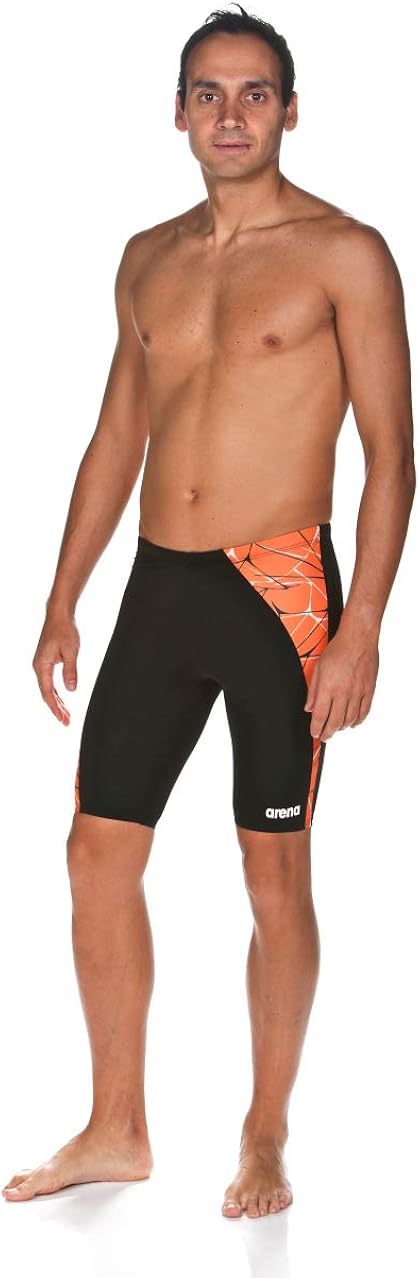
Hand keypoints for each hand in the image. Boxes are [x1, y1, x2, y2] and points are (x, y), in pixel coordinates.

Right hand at [32, 608, 79, 724]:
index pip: (48, 693)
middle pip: (47, 694)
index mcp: (42, 666)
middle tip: (66, 722)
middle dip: (56, 709)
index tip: (63, 719)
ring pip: (48, 689)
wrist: (59, 615)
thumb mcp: (71, 651)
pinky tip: (62, 700)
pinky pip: (50, 682)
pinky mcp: (47, 662)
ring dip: (57, 702)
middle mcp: (39, 667)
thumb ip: (70, 671)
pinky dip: (56, 693)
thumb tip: (71, 690)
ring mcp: (42, 665)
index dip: (55, 708)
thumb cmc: (65, 630)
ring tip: (66, 716)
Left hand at [304, 631, 378, 740]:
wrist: (358, 639)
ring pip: (350, 719)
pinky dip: (358, 720)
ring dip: (341, 727)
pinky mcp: (368, 690)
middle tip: (324, 736)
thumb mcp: (318, 668)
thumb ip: (313, 690)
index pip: (320, 716)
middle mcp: (343, 693)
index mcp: (328, 687)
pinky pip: (364, 711)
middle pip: (335, 722)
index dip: (316, 728)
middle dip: (328, 733)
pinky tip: (353, 723)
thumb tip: (309, 707)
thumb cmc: (338, 649)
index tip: (315, 733)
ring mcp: (358, 693)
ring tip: (336, 729)